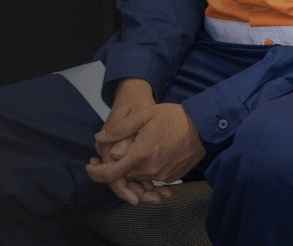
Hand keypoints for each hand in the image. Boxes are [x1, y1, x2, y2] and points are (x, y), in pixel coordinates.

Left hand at [93, 78, 172, 204]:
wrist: (202, 126)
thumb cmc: (173, 117)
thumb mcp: (145, 114)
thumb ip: (121, 127)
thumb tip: (100, 137)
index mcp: (141, 155)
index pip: (112, 174)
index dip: (96, 174)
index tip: (90, 167)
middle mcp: (150, 170)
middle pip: (124, 176)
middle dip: (114, 168)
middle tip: (107, 155)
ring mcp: (162, 176)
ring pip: (137, 178)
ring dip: (130, 168)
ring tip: (130, 151)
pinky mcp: (171, 177)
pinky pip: (151, 178)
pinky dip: (145, 170)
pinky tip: (147, 154)